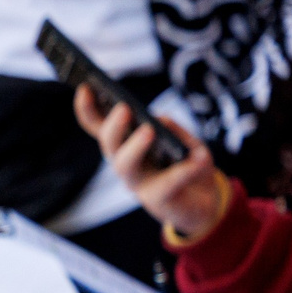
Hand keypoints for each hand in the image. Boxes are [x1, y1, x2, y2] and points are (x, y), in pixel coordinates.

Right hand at [73, 85, 227, 240]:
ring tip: (149, 130)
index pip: (100, 127)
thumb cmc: (190, 168)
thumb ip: (176, 131)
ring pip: (124, 166)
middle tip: (124, 109)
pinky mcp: (157, 200)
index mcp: (127, 147)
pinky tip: (200, 156)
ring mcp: (139, 184)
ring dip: (134, 146)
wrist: (207, 205)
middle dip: (113, 127)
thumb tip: (160, 119)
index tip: (85, 87)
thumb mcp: (188, 143)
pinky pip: (167, 183)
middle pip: (109, 145)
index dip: (88, 109)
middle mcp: (127, 164)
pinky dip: (185, 168)